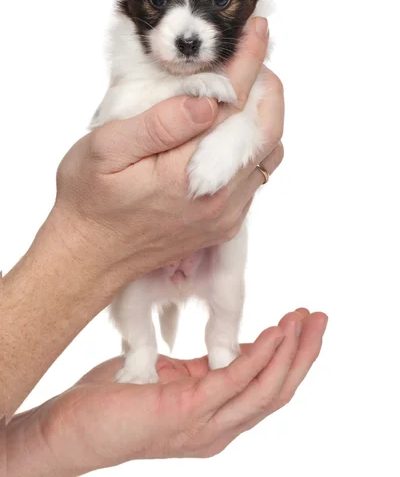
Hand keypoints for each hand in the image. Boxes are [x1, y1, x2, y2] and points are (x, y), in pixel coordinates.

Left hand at [6, 309, 327, 474]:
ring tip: (304, 321)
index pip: (265, 389)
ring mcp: (204, 425)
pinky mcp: (186, 412)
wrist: (70, 429)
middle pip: (277, 391)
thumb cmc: (115, 402)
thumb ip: (199, 369)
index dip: (288, 356)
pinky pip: (234, 380)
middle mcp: (218, 428)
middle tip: (319, 319)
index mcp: (215, 419)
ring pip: (265, 390)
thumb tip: (225, 348)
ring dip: (290, 352)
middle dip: (303, 354)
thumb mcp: (169, 379)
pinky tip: (273, 332)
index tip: (299, 324)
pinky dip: (259, 355)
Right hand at [52, 17, 282, 286]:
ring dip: (261, 116)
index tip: (256, 29)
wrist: (90, 256)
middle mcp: (217, 198)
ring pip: (267, 154)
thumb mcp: (105, 151)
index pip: (232, 105)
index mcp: (185, 174)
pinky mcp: (225, 224)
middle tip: (249, 57)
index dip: (247, 61)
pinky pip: (255, 177)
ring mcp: (226, 215)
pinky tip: (228, 129)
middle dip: (265, 86)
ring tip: (240, 89)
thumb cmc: (90, 201)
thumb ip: (157, 124)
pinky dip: (252, 144)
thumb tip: (205, 101)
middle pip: (265, 131)